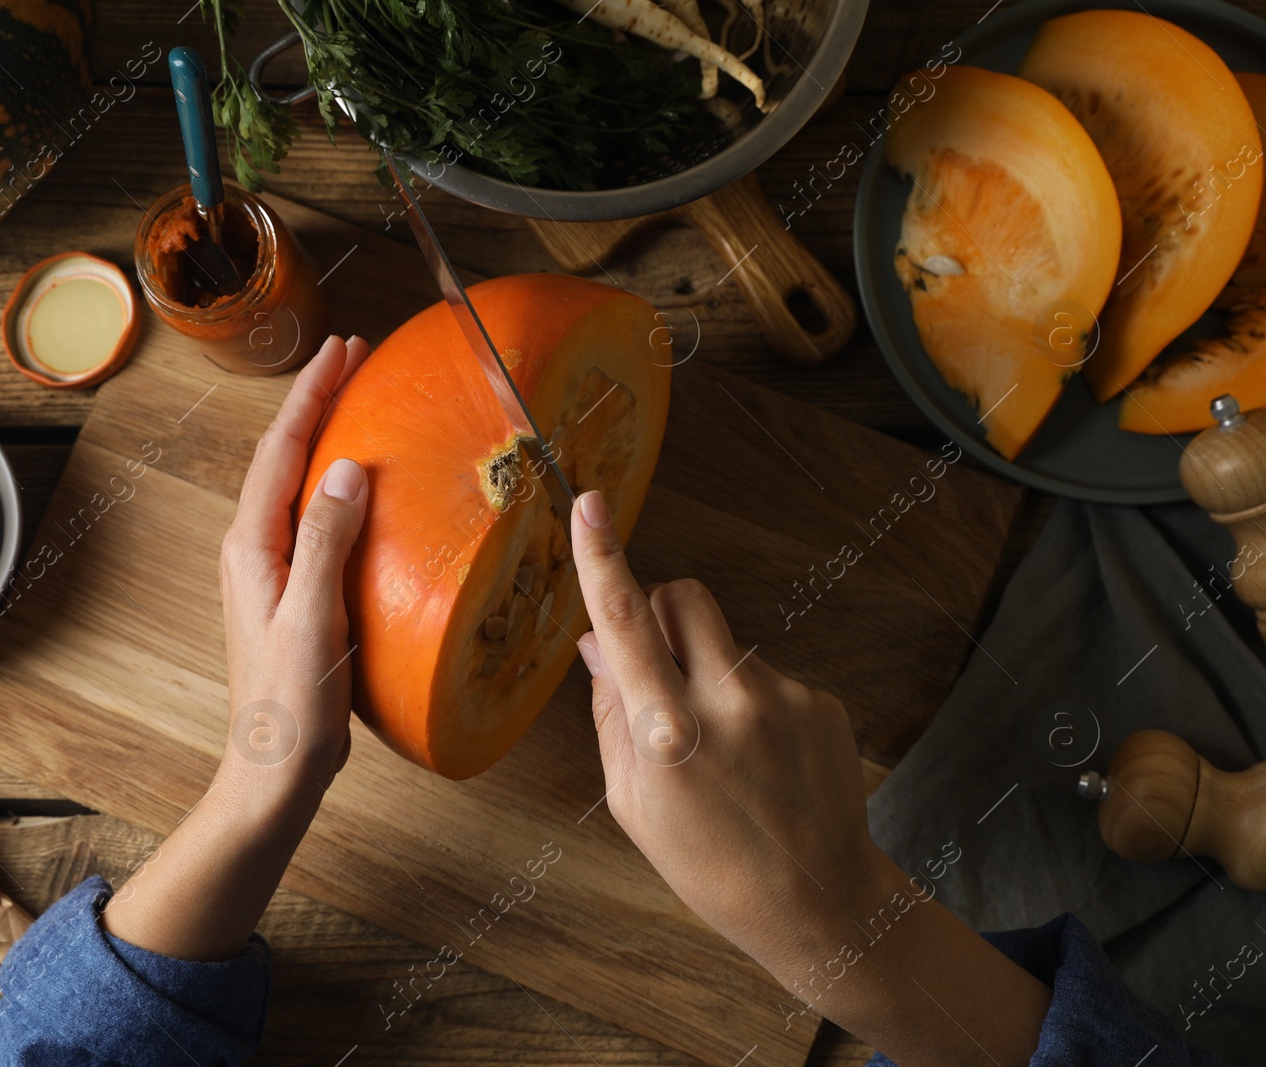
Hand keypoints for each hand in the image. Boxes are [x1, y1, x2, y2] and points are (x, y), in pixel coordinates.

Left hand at [217, 333, 371, 796]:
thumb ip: (325, 542)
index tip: (341, 350)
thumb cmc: (290, 704)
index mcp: (252, 546)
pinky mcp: (294, 592)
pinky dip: (338, 485)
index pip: (282, 450)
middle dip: (317, 402)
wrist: (275, 770)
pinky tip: (367, 488)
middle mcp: (254, 549)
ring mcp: (271, 571)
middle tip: (354, 358)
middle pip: (285, 456)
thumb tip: (344, 468)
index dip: (311, 395)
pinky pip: (315, 518)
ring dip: (326, 437)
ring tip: (361, 402)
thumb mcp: (312, 618)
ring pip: (298, 484)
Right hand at [569, 490, 1049, 1066]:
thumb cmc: (709, 862)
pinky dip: (755, 702)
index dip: (602, 558)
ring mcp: (783, 697)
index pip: (626, 624)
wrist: (818, 900)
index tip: (590, 503)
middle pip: (684, 596)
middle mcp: (728, 703)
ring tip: (726, 748)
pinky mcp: (821, 700)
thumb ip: (612, 712)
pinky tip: (764, 760)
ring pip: (725, 640)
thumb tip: (597, 643)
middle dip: (664, 610)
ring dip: (710, 670)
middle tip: (661, 663)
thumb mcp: (633, 800)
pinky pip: (768, 672)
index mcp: (667, 733)